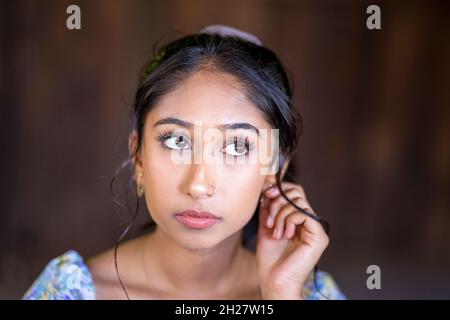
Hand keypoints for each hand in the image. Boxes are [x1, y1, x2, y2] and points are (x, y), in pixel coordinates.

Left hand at [256, 182, 328, 299]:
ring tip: (275, 231)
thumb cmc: (270, 258)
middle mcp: (309, 221)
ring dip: (280, 213)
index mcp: (298, 219)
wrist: (274, 280)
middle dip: (277, 200)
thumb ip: (268, 207)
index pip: (293, 192)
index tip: (265, 194)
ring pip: (299, 201)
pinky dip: (289, 219)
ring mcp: (315, 229)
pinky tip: (284, 234)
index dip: (279, 188)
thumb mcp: (266, 225)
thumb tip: (267, 186)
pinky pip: (304, 213)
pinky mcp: (319, 236)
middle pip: (296, 192)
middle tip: (269, 218)